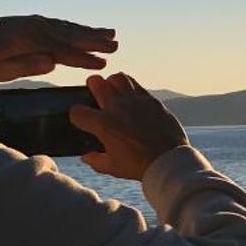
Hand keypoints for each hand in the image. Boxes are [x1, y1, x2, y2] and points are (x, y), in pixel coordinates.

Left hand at [0, 16, 117, 81]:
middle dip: (94, 41)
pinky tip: (89, 31)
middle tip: (116, 46)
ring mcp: (36, 23)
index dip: (84, 58)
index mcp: (30, 41)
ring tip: (112, 35)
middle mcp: (36, 28)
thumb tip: (52, 62)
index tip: (103, 64)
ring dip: (90, 32)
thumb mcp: (0, 69)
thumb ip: (26, 64)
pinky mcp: (35, 23)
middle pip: (70, 36)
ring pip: (68, 29)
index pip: (63, 51)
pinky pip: (61, 26)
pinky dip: (77, 28)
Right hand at [69, 73, 188, 180]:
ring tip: (114, 92)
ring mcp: (134, 100)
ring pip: (116, 78)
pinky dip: (130, 87)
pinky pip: (136, 84)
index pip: (77, 111)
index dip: (77, 116)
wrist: (168, 160)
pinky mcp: (150, 99)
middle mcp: (116, 107)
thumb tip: (86, 156)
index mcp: (103, 125)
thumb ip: (95, 160)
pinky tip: (131, 97)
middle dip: (92, 87)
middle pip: (95, 82)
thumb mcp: (113, 167)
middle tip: (96, 94)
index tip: (83, 121)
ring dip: (112, 83)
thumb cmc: (139, 166)